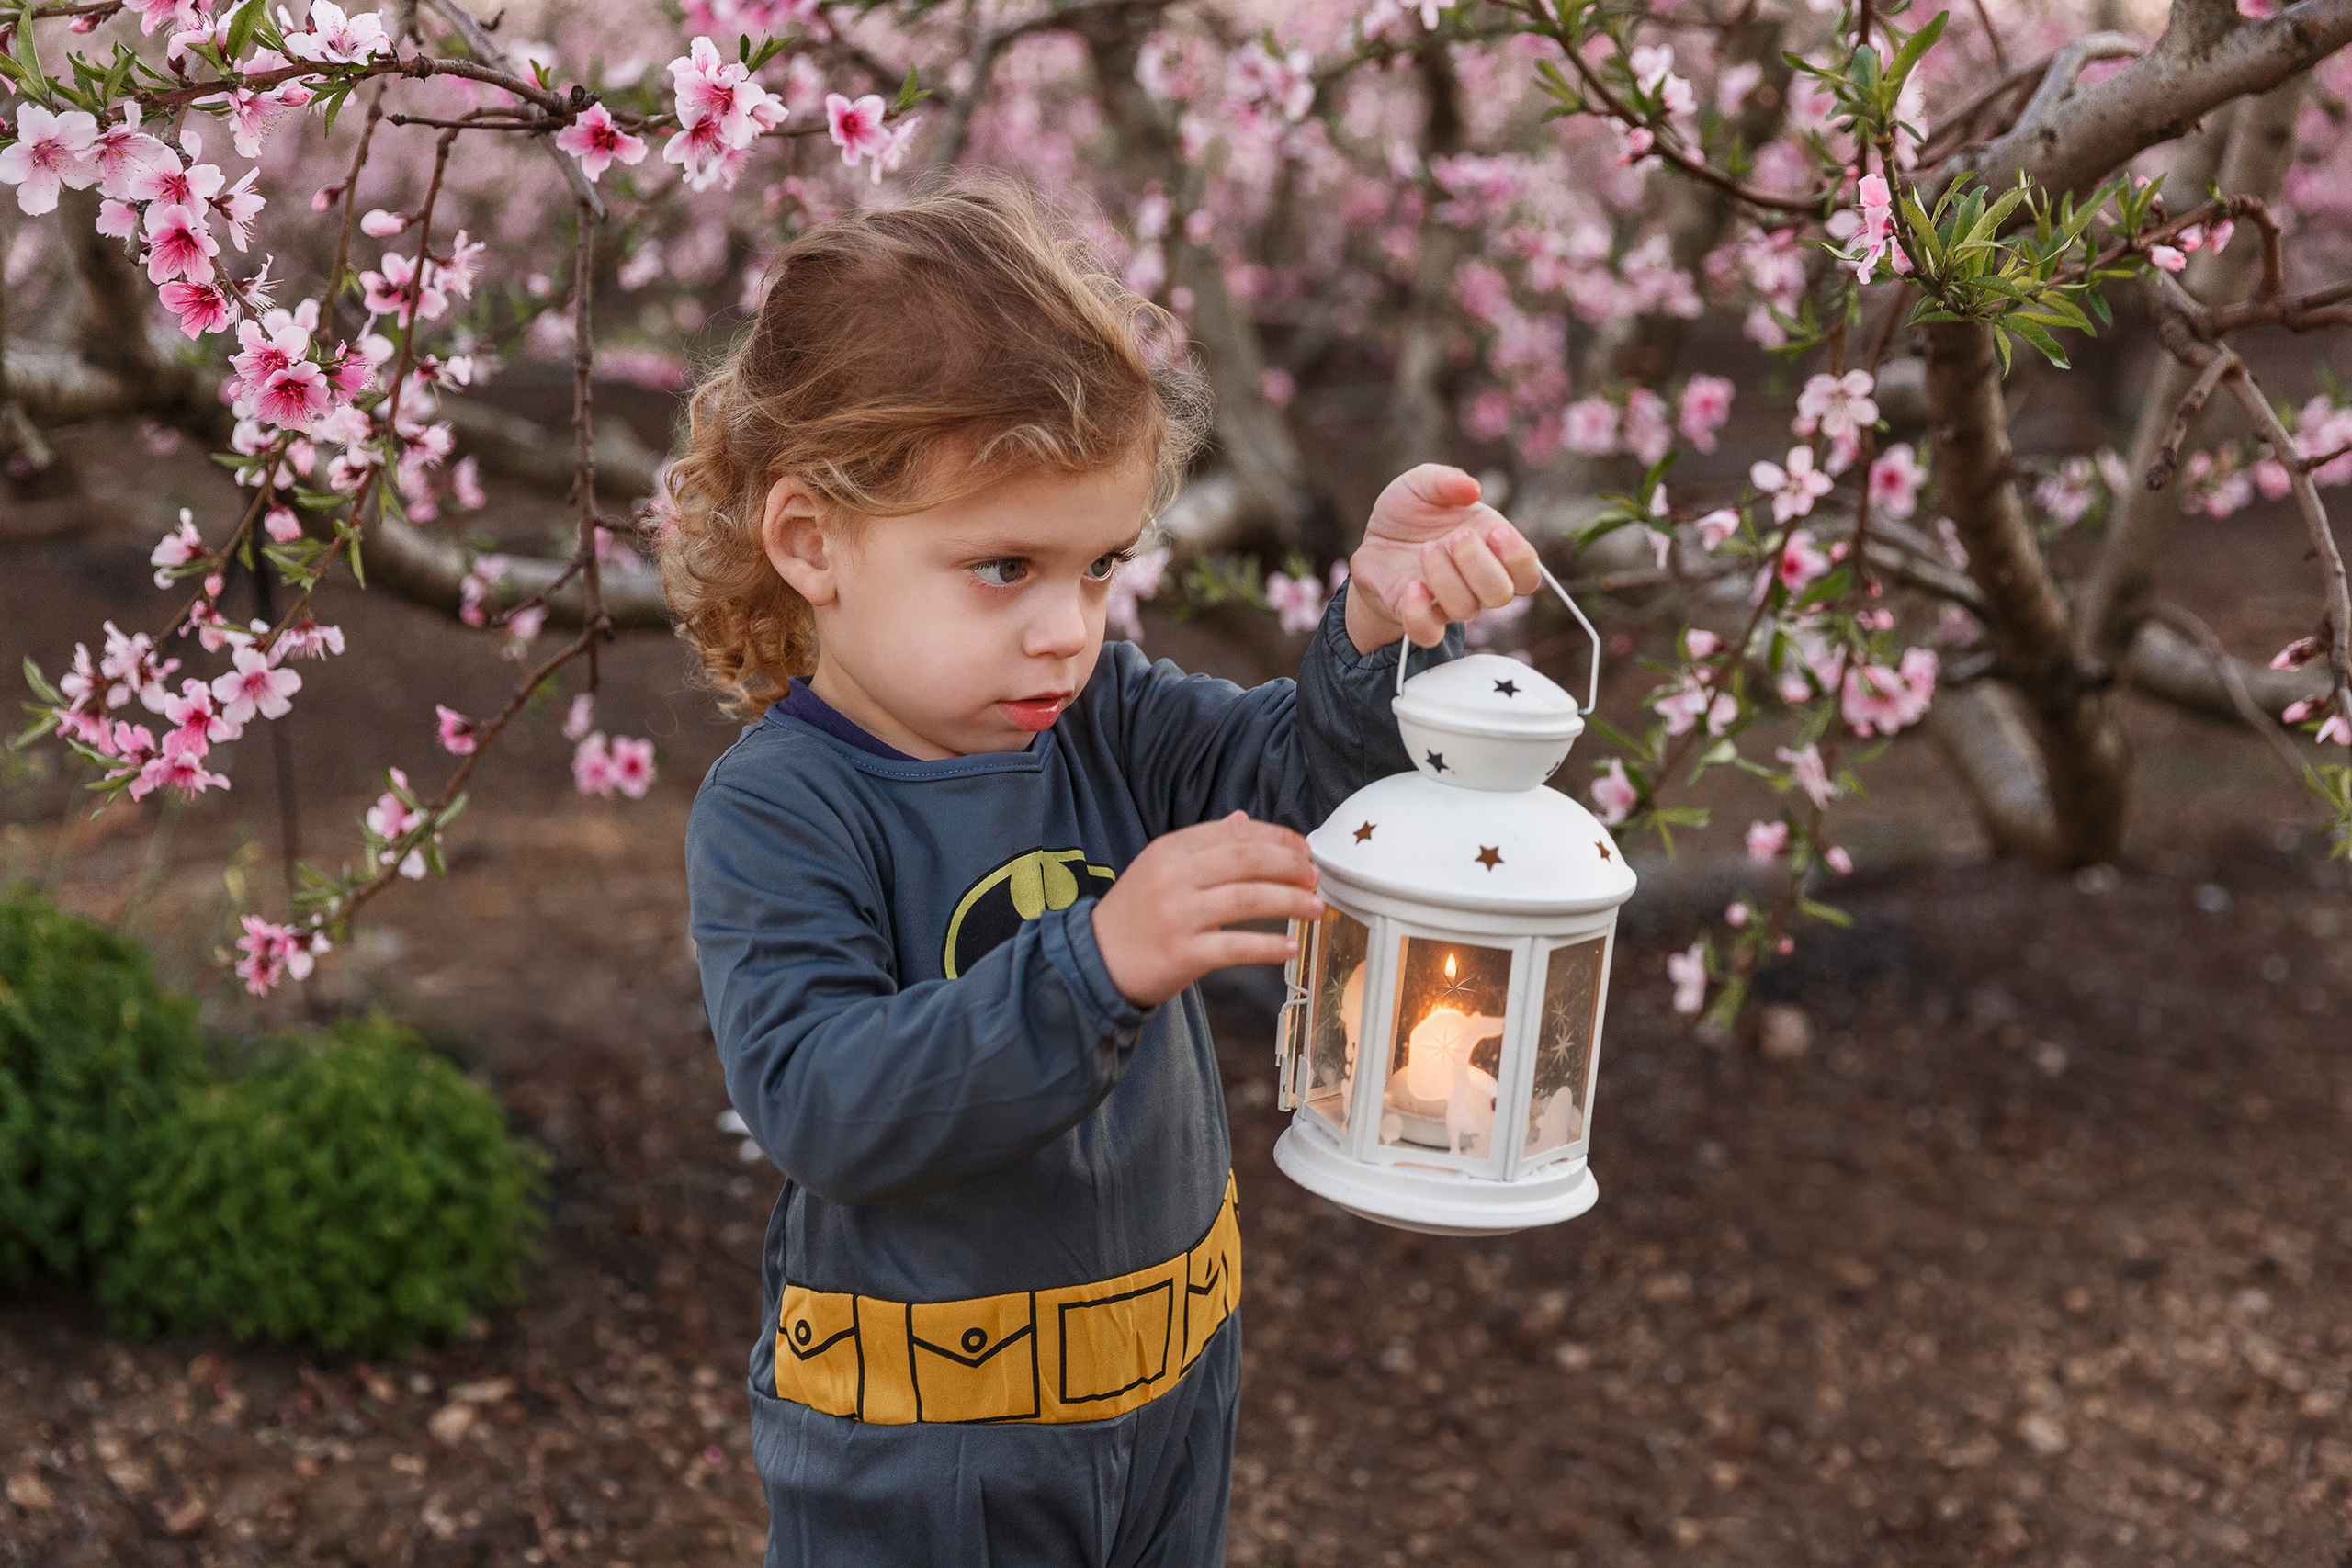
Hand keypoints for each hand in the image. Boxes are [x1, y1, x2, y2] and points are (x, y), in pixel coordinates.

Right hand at [1092, 812, 1322, 1007]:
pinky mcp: (1182, 953)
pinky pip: (1236, 947)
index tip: (1304, 849)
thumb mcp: (1161, 866)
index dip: (1277, 838)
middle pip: (1246, 860)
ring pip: (1248, 900)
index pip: (1235, 834)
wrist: (1096, 959)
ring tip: (1315, 908)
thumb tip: (1243, 819)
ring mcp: (1177, 915)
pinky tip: (1290, 947)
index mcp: (1170, 849)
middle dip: (1290, 866)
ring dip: (1290, 902)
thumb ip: (1204, 843)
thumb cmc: (1135, 914)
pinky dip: (1268, 946)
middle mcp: (1173, 877)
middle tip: (1315, 876)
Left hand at [1344, 464, 1542, 651]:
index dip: (1519, 559)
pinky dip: (1421, 614)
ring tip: (1426, 548)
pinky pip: (1428, 634)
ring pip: (1466, 609)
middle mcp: (1476, 582)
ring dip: (1447, 578)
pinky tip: (1411, 587)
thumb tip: (1472, 489)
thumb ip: (1446, 480)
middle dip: (1480, 565)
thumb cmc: (1409, 512)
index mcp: (1491, 550)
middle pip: (1500, 594)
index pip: (1527, 573)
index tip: (1496, 532)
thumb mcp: (1421, 483)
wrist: (1373, 540)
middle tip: (1459, 537)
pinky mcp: (1416, 616)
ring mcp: (1447, 602)